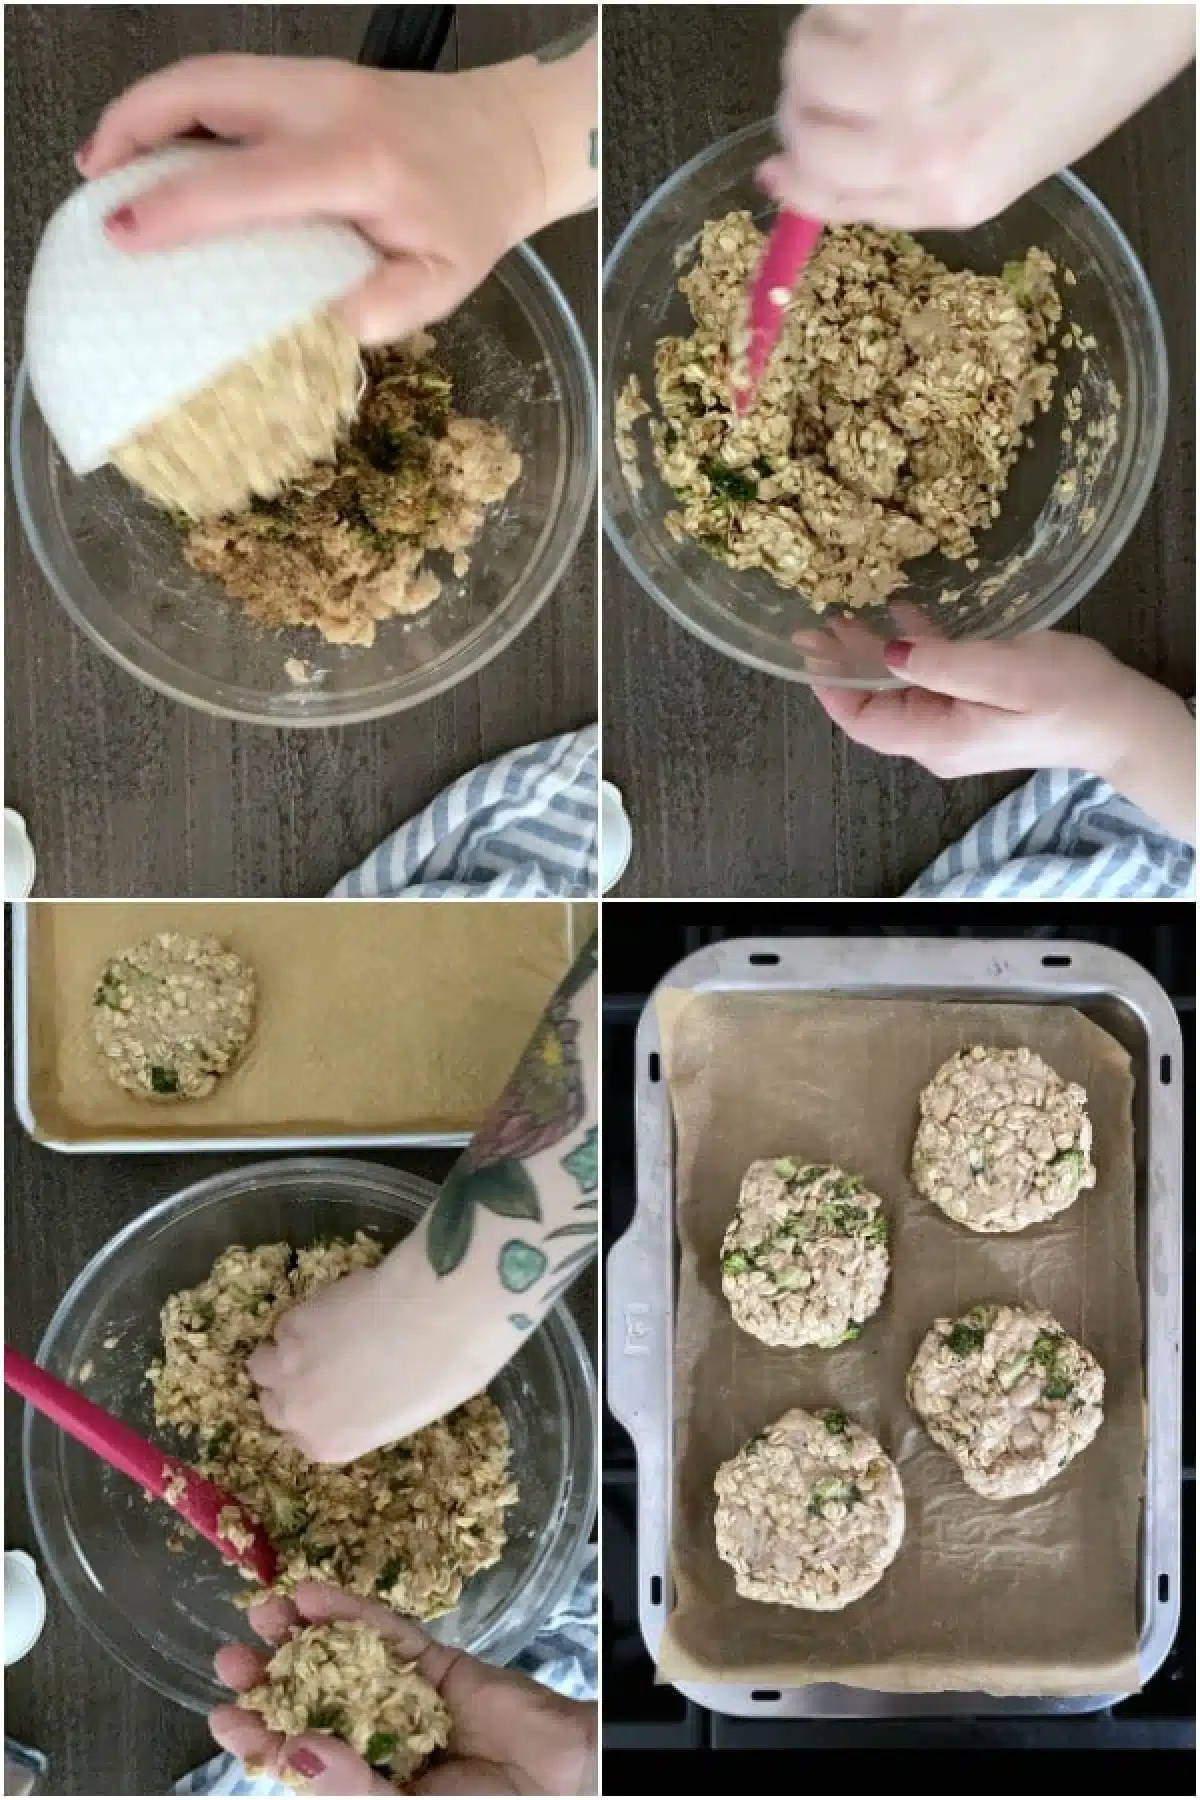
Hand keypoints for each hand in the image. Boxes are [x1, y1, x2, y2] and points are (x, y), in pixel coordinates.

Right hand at [77, 48, 584, 342]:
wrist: (507, 140)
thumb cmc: (470, 214)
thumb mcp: (439, 285)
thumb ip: (376, 312)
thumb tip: (304, 336)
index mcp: (358, 165)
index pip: (247, 181)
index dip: (178, 207)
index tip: (125, 236)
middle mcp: (325, 107)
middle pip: (205, 91)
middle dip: (133, 130)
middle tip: (93, 189)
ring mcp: (312, 79)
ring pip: (206, 75)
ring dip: (145, 113)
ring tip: (107, 165)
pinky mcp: (305, 75)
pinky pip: (225, 82)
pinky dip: (177, 109)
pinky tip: (158, 148)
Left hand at [210, 1581, 596, 1795]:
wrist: (566, 1785)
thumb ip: (355, 1789)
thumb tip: (298, 1756)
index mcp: (367, 1788)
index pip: (303, 1760)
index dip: (264, 1737)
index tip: (224, 1715)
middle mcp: (380, 1744)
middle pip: (315, 1705)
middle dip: (273, 1680)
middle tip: (231, 1657)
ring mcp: (408, 1700)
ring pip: (346, 1662)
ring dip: (305, 1636)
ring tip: (266, 1611)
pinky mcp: (440, 1664)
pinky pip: (391, 1635)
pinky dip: (354, 1614)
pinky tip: (315, 1595)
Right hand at [247, 1243, 512, 1464]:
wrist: (433, 1319)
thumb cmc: (439, 1375)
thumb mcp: (405, 1413)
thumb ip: (369, 1412)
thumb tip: (368, 1392)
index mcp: (330, 1445)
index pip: (300, 1437)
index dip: (311, 1414)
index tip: (323, 1396)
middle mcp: (300, 1413)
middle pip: (273, 1405)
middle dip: (289, 1388)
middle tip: (316, 1365)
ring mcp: (289, 1365)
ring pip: (261, 1363)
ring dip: (281, 1353)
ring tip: (314, 1336)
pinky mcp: (292, 1322)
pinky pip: (283, 1325)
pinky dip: (301, 1319)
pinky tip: (332, 1308)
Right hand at [760, 4, 1194, 229]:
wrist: (1131, 5)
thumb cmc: (1072, 86)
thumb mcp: (988, 177)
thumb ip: (888, 191)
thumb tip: (783, 177)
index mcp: (942, 190)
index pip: (818, 188)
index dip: (791, 171)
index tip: (783, 157)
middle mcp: (922, 134)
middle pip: (800, 126)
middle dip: (803, 106)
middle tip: (837, 84)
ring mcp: (913, 58)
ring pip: (804, 57)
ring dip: (821, 44)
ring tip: (874, 33)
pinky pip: (834, 3)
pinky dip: (849, 3)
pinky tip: (896, 3)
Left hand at [813, 631, 1157, 779]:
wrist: (1119, 721)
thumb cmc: (1067, 694)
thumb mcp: (1003, 671)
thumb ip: (941, 662)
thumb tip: (888, 650)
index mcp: (935, 737)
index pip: (862, 720)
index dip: (830, 686)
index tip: (808, 649)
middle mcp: (936, 740)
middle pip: (874, 705)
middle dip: (844, 663)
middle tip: (815, 622)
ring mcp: (954, 727)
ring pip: (898, 690)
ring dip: (873, 652)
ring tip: (847, 610)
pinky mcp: (973, 710)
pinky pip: (929, 680)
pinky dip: (911, 649)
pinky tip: (900, 614)